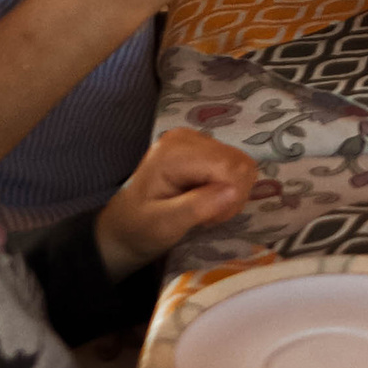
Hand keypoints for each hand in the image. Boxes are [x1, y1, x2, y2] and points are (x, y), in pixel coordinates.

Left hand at [96, 129, 260, 279]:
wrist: (124, 227)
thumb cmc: (140, 228)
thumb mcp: (164, 225)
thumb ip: (197, 207)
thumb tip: (235, 190)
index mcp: (174, 152)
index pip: (231, 166)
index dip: (231, 196)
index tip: (210, 218)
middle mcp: (187, 138)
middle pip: (240, 163)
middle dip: (233, 195)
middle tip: (209, 215)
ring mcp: (196, 140)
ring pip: (242, 165)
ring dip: (232, 194)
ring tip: (206, 209)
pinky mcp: (203, 148)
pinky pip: (235, 166)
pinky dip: (229, 188)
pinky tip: (208, 199)